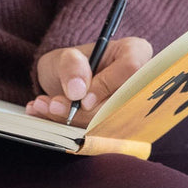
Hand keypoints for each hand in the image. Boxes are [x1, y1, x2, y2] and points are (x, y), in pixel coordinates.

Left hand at [30, 37, 152, 126]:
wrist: (64, 83)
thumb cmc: (71, 64)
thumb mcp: (65, 57)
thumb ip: (71, 66)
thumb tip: (78, 92)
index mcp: (136, 53)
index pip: (131, 68)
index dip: (105, 86)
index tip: (81, 98)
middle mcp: (140, 82)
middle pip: (122, 103)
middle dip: (84, 111)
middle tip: (53, 105)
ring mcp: (131, 107)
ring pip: (109, 122)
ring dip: (73, 120)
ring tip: (46, 107)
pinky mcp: (118, 127)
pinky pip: (100, 134)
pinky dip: (70, 129)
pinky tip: (50, 117)